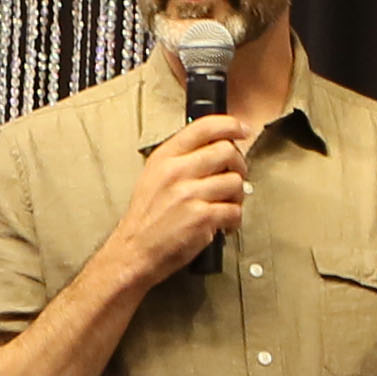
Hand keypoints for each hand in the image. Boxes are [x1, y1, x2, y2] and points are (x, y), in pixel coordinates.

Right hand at [96, 116, 254, 286]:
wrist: (134, 250)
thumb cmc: (146, 217)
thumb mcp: (154, 176)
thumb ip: (181, 158)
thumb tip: (216, 147)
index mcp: (165, 157)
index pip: (204, 127)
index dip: (230, 125)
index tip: (242, 129)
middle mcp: (177, 172)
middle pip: (227, 152)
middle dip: (239, 164)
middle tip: (236, 175)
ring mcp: (189, 195)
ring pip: (235, 182)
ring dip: (237, 196)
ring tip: (226, 205)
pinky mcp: (201, 218)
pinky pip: (234, 211)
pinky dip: (234, 219)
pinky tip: (223, 224)